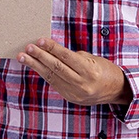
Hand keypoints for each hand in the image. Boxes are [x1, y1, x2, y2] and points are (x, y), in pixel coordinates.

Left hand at [18, 38, 132, 106]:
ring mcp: (74, 93)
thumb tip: (53, 51)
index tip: (39, 41)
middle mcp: (81, 83)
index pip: (66, 57)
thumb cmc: (105, 70)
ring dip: (35, 66)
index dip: (52, 48)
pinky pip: (54, 83)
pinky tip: (34, 66)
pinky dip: (43, 73)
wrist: (115, 91)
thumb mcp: (93, 60)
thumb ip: (74, 57)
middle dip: (40, 57)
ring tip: (23, 57)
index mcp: (89, 71)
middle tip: (27, 48)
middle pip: (56, 68)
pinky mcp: (69, 97)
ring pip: (51, 77)